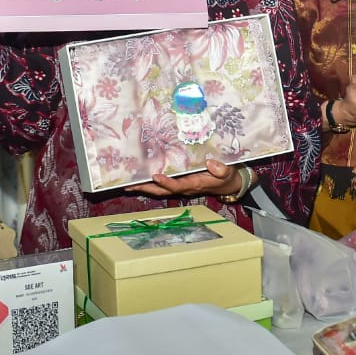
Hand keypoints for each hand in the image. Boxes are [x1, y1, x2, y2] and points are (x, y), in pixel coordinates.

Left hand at [127, 158, 241, 198]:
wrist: (228, 184)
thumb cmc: (227, 177)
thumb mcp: (228, 172)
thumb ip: (221, 169)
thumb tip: (210, 162)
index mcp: (195, 184)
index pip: (178, 185)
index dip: (166, 182)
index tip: (155, 176)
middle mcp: (185, 187)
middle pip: (162, 191)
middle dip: (146, 189)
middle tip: (129, 185)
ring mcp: (181, 186)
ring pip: (159, 189)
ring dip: (144, 187)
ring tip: (127, 184)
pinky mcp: (180, 182)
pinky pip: (163, 185)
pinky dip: (150, 183)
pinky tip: (139, 178)